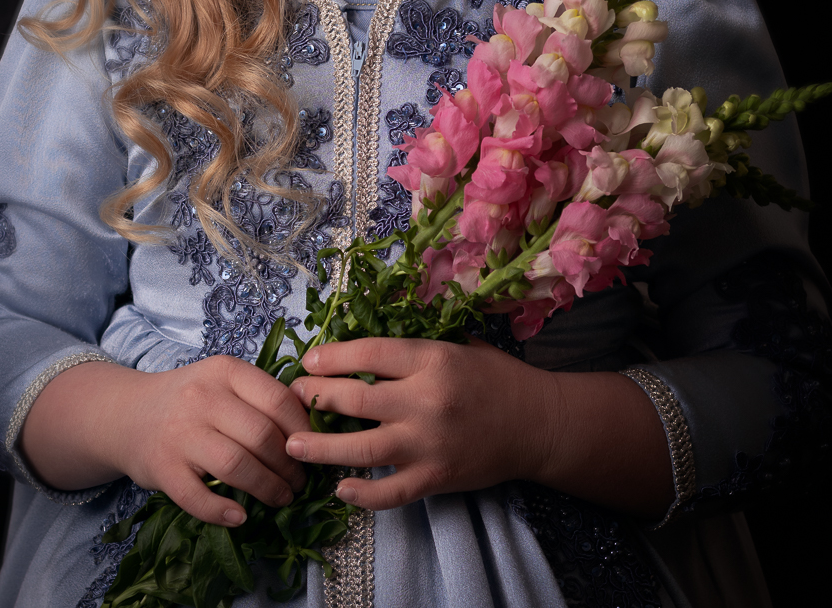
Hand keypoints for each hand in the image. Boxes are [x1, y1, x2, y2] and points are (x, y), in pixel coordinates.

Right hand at [20, 356, 310, 525]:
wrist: (126, 414)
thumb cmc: (190, 400)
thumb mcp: (223, 382)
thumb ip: (260, 397)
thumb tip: (312, 430)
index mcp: (225, 371)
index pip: (278, 399)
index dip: (303, 430)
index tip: (313, 448)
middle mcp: (202, 397)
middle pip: (262, 436)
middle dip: (290, 465)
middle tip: (300, 481)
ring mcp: (180, 433)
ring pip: (236, 465)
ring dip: (267, 489)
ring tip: (281, 498)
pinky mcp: (162, 468)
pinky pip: (198, 497)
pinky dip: (223, 512)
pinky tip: (241, 517)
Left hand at [285, 337, 553, 509]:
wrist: (538, 423)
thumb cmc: (496, 377)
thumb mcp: (458, 344)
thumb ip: (414, 344)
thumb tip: (364, 337)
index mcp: (432, 359)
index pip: (370, 354)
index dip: (333, 356)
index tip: (309, 359)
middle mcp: (426, 401)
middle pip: (356, 400)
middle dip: (316, 397)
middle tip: (293, 395)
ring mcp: (429, 444)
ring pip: (362, 449)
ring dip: (322, 448)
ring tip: (292, 445)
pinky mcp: (436, 479)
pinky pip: (390, 493)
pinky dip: (362, 494)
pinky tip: (340, 488)